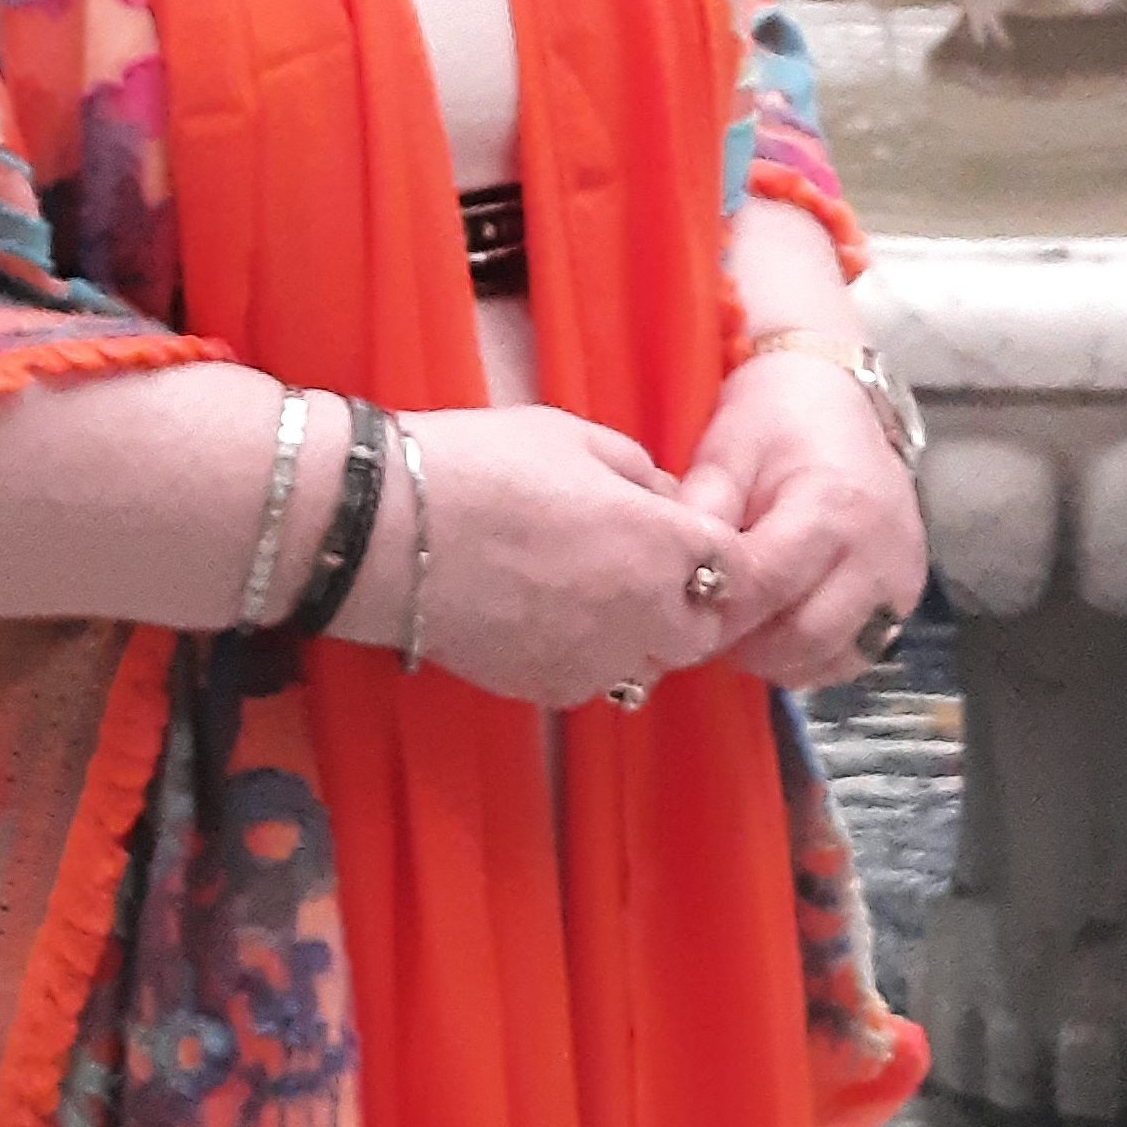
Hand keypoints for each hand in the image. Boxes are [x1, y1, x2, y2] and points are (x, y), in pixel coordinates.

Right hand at [350, 410, 727, 712]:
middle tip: (645, 567)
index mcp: (663, 543)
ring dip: (638, 634)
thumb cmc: (479, 466)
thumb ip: (639, 472)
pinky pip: (593, 679)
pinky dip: (586, 656)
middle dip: (688, 603)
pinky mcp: (548, 689)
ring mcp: (597, 661)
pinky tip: (543, 615)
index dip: (717, 551)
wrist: (387, 532)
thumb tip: (663, 498)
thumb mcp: (574, 437)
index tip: (687, 534)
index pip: (738, 568)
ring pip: (649, 663)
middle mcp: (644, 615)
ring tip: (589, 591)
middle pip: (703, 629)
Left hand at [680, 330, 929, 693]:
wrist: (840, 397)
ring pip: (832, 658)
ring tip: (740, 623)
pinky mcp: (905, 597)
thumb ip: (703, 510)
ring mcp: (900, 579)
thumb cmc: (776, 418)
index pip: (767, 585)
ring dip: (778, 657)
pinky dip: (811, 656)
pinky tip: (777, 626)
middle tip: (704, 625)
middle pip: (804, 638)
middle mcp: (879, 552)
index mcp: (834, 506)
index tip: (676, 608)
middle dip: (745, 644)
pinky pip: (854, 654)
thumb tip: (672, 573)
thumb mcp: (727, 448)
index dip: (715, 608)